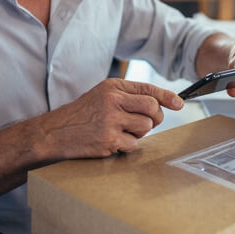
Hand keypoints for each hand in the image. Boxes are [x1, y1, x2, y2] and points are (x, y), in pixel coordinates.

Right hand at [37, 79, 183, 158]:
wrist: (55, 132)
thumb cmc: (82, 114)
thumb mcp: (102, 95)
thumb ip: (128, 96)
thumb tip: (160, 103)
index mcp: (113, 87)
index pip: (148, 89)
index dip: (167, 97)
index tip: (179, 103)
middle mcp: (112, 101)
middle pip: (153, 108)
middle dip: (154, 118)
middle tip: (143, 122)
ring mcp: (111, 121)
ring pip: (146, 127)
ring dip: (139, 133)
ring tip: (122, 131)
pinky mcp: (108, 140)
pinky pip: (134, 144)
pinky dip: (127, 146)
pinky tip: (112, 141)